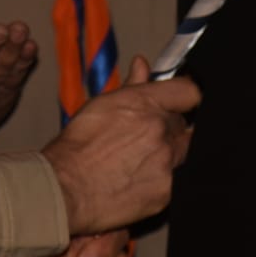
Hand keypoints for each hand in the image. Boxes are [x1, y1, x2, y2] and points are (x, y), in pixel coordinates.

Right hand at [41, 56, 198, 234]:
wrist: (66, 188)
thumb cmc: (77, 148)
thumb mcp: (102, 106)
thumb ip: (131, 85)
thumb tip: (142, 65)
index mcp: (145, 103)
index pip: (189, 92)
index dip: (186, 98)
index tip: (182, 104)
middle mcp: (160, 129)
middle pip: (184, 124)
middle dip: (170, 129)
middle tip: (147, 138)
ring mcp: (166, 161)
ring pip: (184, 152)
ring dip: (170, 153)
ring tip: (141, 161)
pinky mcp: (167, 191)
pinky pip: (178, 180)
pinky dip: (164, 178)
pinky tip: (141, 179)